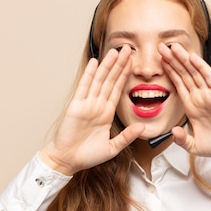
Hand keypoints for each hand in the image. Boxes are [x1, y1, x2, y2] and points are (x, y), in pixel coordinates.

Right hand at [39, 46, 143, 175]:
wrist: (68, 161)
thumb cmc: (87, 155)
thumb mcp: (112, 148)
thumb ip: (127, 137)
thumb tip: (142, 127)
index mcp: (106, 113)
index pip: (118, 89)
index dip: (125, 75)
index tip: (133, 62)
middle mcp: (97, 105)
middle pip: (110, 80)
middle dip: (119, 64)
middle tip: (128, 49)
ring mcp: (87, 104)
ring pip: (99, 80)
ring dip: (107, 65)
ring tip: (116, 51)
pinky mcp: (76, 106)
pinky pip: (84, 87)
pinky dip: (89, 74)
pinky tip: (94, 62)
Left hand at [159, 43, 210, 167]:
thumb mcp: (194, 146)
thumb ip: (182, 140)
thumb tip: (173, 132)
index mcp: (192, 106)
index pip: (178, 84)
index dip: (169, 72)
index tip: (159, 61)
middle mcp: (199, 97)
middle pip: (184, 74)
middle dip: (172, 61)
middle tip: (160, 47)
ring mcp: (209, 94)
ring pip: (194, 72)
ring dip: (183, 59)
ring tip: (172, 47)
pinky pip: (209, 77)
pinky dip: (201, 66)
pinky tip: (192, 57)